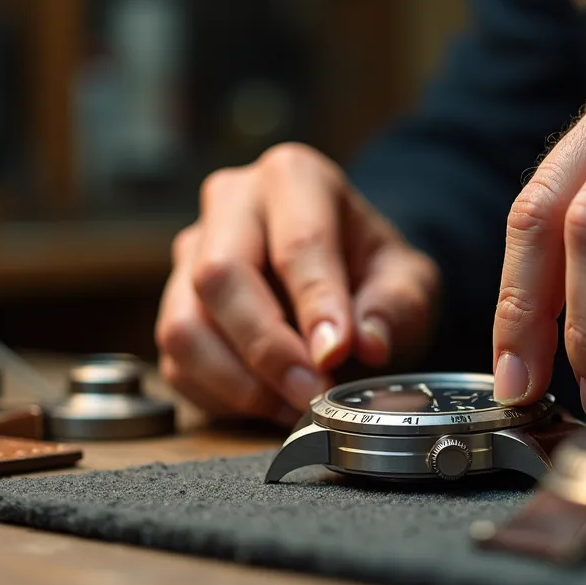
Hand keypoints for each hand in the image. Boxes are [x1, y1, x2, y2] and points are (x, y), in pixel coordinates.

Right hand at [156, 143, 439, 424]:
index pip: (297, 242)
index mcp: (294, 178)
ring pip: (185, 325)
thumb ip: (397, 307)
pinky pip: (179, 363)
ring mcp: (192, 254)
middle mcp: (231, 204)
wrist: (349, 280)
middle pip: (220, 276)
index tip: (336, 355)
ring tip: (296, 406)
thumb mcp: (410, 283)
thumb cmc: (375, 273)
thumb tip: (367, 343)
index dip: (316, 305)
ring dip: (240, 383)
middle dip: (268, 348)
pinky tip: (271, 404)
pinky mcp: (175, 305)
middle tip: (314, 392)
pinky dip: (223, 397)